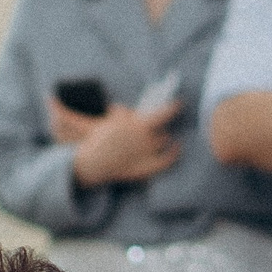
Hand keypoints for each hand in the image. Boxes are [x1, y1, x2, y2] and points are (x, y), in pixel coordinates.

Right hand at [56, 98, 183, 188]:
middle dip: (157, 124)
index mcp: (138, 125)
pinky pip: (165, 161)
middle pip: (160, 127)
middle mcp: (147, 139)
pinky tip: (175, 148)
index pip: (164, 113)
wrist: (93, 164)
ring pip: (162, 140)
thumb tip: (107, 107)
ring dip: (162, 137)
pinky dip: (172, 154)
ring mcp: (147, 154)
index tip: (178, 103)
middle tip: (153, 123)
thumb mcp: (103, 121)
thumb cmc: (96, 141)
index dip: (173, 107)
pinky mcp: (147, 168)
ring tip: (159, 135)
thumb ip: (116, 113)